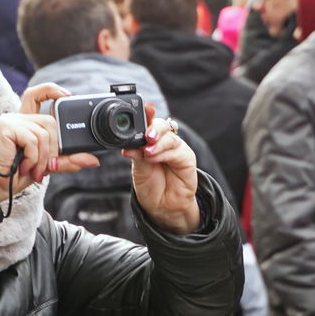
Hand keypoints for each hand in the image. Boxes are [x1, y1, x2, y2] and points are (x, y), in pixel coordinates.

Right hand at [0, 83, 98, 201]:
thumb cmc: (14, 175)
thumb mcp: (47, 165)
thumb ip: (68, 160)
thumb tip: (93, 160)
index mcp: (25, 123)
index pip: (36, 95)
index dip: (52, 90)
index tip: (67, 95)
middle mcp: (17, 118)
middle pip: (49, 121)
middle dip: (54, 147)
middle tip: (48, 166)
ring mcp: (10, 121)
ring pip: (44, 132)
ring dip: (44, 157)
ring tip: (34, 170)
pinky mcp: (5, 127)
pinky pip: (33, 139)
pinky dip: (34, 157)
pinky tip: (25, 166)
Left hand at [122, 103, 199, 233]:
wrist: (161, 207)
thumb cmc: (150, 186)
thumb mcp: (138, 168)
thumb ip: (137, 153)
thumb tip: (128, 143)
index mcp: (151, 141)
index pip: (149, 123)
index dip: (147, 115)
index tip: (144, 109)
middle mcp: (165, 142)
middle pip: (162, 125)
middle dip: (153, 128)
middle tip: (146, 137)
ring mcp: (177, 149)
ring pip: (169, 137)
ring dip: (157, 143)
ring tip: (147, 152)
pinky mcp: (187, 158)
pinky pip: (176, 151)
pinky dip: (163, 153)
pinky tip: (153, 158)